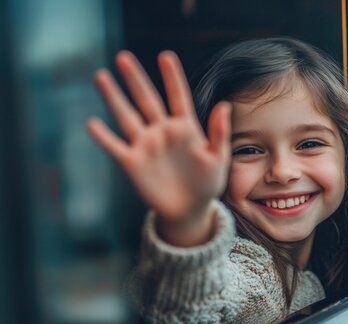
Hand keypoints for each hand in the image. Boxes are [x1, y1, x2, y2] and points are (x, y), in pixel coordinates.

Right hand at [87, 51, 230, 244]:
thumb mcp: (218, 158)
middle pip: (147, 100)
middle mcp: (162, 131)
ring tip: (101, 76)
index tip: (165, 57)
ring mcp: (146, 145)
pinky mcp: (133, 163)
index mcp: (186, 127)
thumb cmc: (207, 184)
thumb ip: (219, 133)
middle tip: (123, 57)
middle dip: (136, 79)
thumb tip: (225, 105)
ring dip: (113, 98)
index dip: (172, 78)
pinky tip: (92, 123)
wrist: (189, 210)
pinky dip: (104, 137)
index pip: (178, 97)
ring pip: (126, 117)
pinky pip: (116, 147)